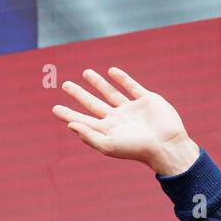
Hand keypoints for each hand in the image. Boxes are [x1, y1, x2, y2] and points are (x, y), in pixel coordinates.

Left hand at [51, 66, 198, 174]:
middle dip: (79, 95)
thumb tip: (70, 126)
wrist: (165, 144)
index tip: (55, 108)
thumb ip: (89, 135)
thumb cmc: (136, 148)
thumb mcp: (109, 145)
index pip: (83, 121)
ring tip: (85, 72)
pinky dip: (121, 79)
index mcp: (107, 131)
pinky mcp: (146, 100)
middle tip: (65, 85)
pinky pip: (131, 86)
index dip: (68, 115)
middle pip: (93, 104)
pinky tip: (111, 71)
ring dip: (97, 83)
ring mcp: (131, 109)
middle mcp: (117, 119)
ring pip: (110, 92)